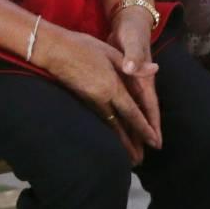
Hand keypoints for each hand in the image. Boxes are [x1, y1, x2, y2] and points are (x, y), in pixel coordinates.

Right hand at [33, 26, 154, 163]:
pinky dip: (110, 131)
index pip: (132, 113)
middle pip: (120, 127)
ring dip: (120, 142)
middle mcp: (102, 99)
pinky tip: (113, 136)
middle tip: (139, 161)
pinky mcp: (83, 101)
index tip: (153, 143)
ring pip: (110, 126)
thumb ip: (133, 66)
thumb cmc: (83, 46)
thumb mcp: (111, 52)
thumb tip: (155, 69)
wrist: (53, 50)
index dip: (144, 129)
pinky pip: (101, 120)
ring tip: (128, 156)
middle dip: (131, 145)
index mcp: (112, 87)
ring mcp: (91, 102)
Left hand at [106, 7, 162, 150]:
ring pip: (132, 111)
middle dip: (142, 135)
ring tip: (130, 150)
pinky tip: (116, 128)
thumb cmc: (132, 32)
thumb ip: (133, 56)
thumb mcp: (133, 42)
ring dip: (131, 129)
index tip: (156, 143)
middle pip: (142, 114)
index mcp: (144, 78)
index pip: (150, 106)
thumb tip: (132, 69)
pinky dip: (121, 117)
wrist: (128, 21)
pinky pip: (122, 104)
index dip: (152, 125)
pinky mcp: (121, 81)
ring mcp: (130, 84)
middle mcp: (140, 85)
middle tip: (141, 158)